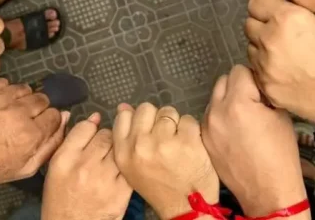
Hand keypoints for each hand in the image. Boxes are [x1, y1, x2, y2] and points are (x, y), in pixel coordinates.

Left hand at [0, 79, 67, 191]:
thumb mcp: (25, 168)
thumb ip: (50, 144)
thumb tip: (65, 117)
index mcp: (29, 134)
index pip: (55, 114)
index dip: (49, 121)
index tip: (40, 125)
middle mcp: (16, 114)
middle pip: (42, 99)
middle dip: (37, 109)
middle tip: (24, 119)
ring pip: (24, 89)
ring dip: (21, 99)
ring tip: (10, 111)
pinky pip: (5, 83)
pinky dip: (4, 92)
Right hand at [42, 113, 132, 219]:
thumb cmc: (61, 198)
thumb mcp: (56, 169)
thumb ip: (71, 141)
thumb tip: (94, 118)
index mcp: (64, 159)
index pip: (85, 127)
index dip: (91, 128)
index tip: (93, 134)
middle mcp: (85, 164)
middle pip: (105, 135)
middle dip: (106, 140)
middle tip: (102, 151)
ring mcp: (105, 177)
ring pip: (119, 148)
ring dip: (117, 151)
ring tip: (110, 162)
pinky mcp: (122, 189)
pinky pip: (128, 164)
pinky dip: (126, 165)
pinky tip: (120, 169)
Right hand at [113, 103, 218, 219]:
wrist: (186, 208)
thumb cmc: (159, 187)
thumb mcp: (132, 167)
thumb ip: (126, 137)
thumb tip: (124, 106)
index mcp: (123, 153)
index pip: (124, 116)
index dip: (137, 119)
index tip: (146, 130)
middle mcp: (140, 145)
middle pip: (146, 109)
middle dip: (156, 118)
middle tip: (164, 136)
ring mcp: (164, 142)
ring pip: (168, 112)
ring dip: (175, 123)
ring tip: (177, 143)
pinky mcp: (188, 142)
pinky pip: (188, 120)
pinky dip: (191, 130)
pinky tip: (190, 145)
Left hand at [202, 66, 307, 217]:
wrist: (267, 191)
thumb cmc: (280, 154)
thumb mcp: (280, 116)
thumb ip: (264, 94)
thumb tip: (257, 84)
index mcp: (237, 102)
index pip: (240, 70)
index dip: (254, 79)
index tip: (262, 92)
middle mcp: (216, 111)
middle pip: (223, 80)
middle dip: (238, 86)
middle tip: (254, 102)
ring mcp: (207, 126)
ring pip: (214, 98)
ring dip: (227, 100)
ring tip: (244, 118)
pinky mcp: (203, 139)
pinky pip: (210, 116)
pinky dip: (220, 117)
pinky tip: (235, 131)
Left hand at [245, 0, 314, 130]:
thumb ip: (298, 17)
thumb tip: (283, 17)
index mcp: (287, 18)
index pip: (257, 2)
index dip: (267, 7)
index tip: (276, 13)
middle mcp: (270, 38)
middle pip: (249, 24)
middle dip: (262, 26)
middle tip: (281, 35)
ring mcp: (264, 64)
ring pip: (250, 47)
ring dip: (262, 48)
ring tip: (284, 56)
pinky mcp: (264, 85)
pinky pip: (256, 69)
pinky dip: (265, 68)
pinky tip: (285, 73)